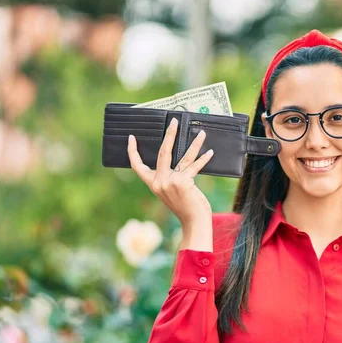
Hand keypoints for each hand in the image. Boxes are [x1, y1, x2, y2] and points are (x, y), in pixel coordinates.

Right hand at [127, 117, 213, 248]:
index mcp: (153, 184)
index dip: (133, 151)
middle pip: (163, 152)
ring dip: (195, 143)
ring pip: (184, 156)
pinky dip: (204, 158)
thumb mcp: (171, 192)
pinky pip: (195, 166)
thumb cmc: (185, 207)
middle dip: (169, 134)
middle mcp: (160, 182)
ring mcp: (171, 182)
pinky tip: (210, 151)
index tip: (131, 138)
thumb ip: (170, 178)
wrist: (193, 222)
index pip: (138, 166)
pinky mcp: (184, 183)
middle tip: (174, 121)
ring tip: (201, 133)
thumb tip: (179, 157)